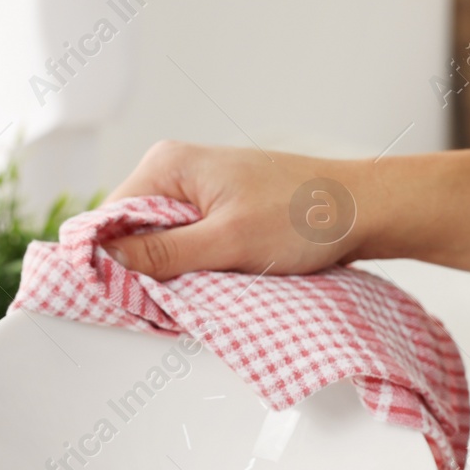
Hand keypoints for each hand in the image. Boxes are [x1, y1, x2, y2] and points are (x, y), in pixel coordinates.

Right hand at [102, 141, 364, 279]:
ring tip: (195, 290)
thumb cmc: (304, 214)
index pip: (106, 219)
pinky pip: (183, 244)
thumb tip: (107, 262)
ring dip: (168, 273)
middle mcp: (174, 171)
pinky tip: (209, 282)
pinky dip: (190, 268)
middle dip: (140, 270)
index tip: (124, 299)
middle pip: (127, 233)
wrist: (363, 208)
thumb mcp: (227, 241)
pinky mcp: (215, 209)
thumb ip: (163, 253)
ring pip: (156, 243)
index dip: (108, 262)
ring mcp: (195, 191)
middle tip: (164, 304)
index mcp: (167, 165)